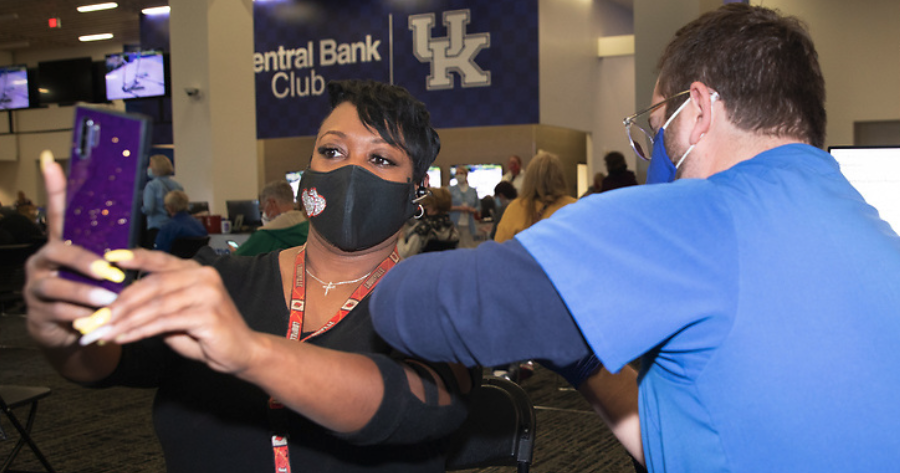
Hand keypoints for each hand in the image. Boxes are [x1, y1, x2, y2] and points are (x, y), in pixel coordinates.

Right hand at [25, 152, 122, 348]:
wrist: (73, 332)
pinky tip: (96, 318)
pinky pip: (59, 313)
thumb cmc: (89, 292)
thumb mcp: (97, 269)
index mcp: (60, 245)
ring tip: (108, 300)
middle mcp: (43, 262)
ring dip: (85, 293)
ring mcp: (37, 288)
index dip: (55, 188)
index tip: (51, 161)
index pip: (57, 212)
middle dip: (84, 262)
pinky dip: (80, 316)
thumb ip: (107, 246)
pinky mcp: (39, 314)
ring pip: (57, 287)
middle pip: (58, 252)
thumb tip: (130, 219)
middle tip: (109, 272)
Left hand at [93, 249, 259, 374]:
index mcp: (195, 271)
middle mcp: (203, 276)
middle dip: (119, 303)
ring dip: (125, 320)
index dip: (134, 257)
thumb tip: (113, 311)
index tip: (108, 257)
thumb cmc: (207, 335)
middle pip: (152, 285)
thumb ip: (152, 308)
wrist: (242, 353)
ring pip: (156, 304)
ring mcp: (208, 293)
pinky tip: (123, 338)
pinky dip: (140, 330)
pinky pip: (165, 321)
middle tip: (94, 318)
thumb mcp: (175, 318)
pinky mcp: (208, 314)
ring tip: (102, 332)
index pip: (160, 259)